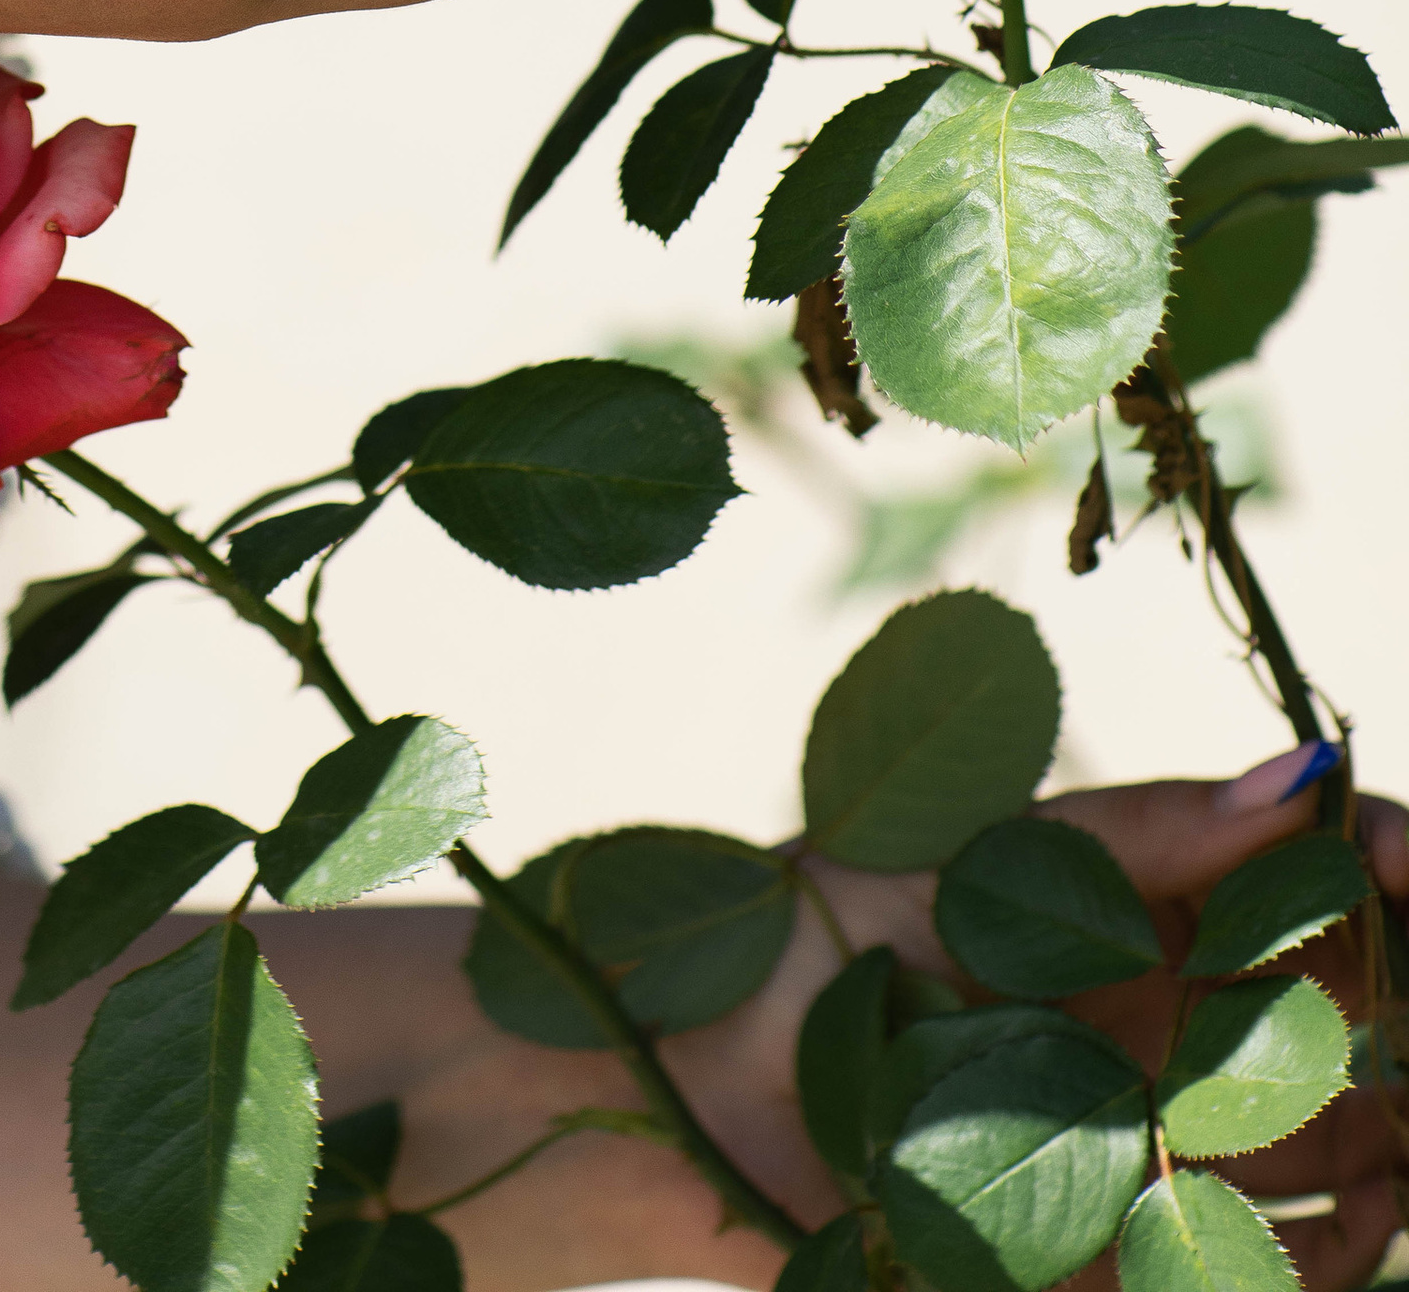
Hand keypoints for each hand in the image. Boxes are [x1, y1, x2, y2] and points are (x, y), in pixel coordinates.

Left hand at [660, 757, 1408, 1290]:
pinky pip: (1258, 1274)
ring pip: (1335, 1159)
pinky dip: (1321, 1260)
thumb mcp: (973, 854)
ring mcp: (1154, 1156)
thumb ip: (1138, 830)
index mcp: (1140, 921)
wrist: (678, 1076)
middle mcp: (1168, 1036)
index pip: (1311, 888)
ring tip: (1400, 1144)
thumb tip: (1307, 773)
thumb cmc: (811, 932)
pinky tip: (1346, 1222)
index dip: (1384, 867)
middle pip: (1351, 1028)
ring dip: (1392, 1152)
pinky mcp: (1116, 1264)